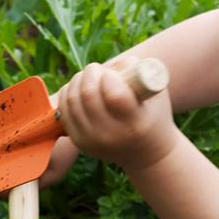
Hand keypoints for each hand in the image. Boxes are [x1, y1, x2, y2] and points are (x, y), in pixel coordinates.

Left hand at [56, 58, 179, 171]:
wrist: (145, 152)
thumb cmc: (151, 114)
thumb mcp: (154, 92)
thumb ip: (136, 71)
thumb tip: (110, 67)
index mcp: (134, 123)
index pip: (114, 95)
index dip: (109, 76)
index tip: (111, 73)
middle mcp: (111, 135)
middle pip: (88, 95)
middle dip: (89, 73)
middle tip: (96, 69)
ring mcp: (91, 141)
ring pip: (71, 101)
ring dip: (76, 81)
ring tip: (87, 77)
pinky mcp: (78, 141)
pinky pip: (63, 111)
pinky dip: (67, 94)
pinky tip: (77, 88)